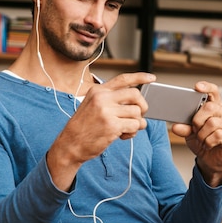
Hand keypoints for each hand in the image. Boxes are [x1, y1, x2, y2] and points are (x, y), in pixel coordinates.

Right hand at [46, 72, 155, 190]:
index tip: (152, 78)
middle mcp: (102, 98)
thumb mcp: (91, 105)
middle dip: (142, 106)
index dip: (140, 77)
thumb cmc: (83, 127)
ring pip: (137, 112)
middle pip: (135, 95)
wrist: (70, 145)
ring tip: (125, 129)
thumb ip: (110, 100)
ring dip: (136, 123)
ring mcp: (107, 111)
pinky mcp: (112, 125)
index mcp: (98, 91)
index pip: (123, 79)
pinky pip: (135, 125)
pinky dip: (132, 132)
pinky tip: (123, 135)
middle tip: (140, 116)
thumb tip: (135, 101)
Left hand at [172, 81, 221, 186]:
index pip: (213, 91)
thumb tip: (176, 126)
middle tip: (195, 129)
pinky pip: (217, 135)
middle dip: (197, 120)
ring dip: (202, 134)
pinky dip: (208, 142)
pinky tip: (208, 145)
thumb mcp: (189, 133)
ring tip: (202, 139)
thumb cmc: (202, 141)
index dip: (206, 87)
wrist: (210, 159)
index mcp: (215, 106)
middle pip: (209, 107)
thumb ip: (184, 127)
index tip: (197, 87)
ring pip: (212, 123)